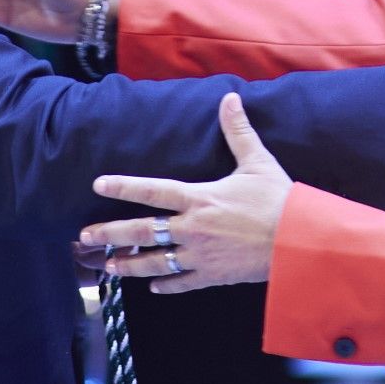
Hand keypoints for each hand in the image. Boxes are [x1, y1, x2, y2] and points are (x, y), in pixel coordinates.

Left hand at [78, 94, 292, 293]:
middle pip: (142, 231)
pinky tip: (153, 285)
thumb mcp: (258, 162)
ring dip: (129, 264)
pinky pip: (183, 281)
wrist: (300, 242)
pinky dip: (166, 283)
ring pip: (155, 261)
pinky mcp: (214, 275)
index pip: (152, 190)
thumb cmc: (280, 201)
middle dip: (110, 234)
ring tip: (108, 266)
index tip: (98, 184)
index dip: (123, 186)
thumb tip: (229, 98)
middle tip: (84, 237)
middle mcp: (193, 228)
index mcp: (200, 198)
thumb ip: (238, 132)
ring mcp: (201, 255)